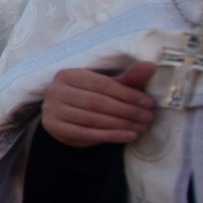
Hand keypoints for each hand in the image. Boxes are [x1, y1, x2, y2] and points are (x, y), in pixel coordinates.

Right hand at [44, 63, 158, 146]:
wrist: (65, 113)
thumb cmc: (89, 96)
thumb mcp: (107, 86)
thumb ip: (128, 78)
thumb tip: (151, 66)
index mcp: (68, 74)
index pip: (102, 84)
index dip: (127, 94)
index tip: (149, 103)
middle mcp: (55, 90)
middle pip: (97, 102)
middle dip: (126, 111)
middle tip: (147, 117)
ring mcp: (51, 109)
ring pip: (92, 119)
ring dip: (121, 125)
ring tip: (141, 127)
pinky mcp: (53, 127)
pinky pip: (85, 134)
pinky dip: (110, 136)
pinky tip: (128, 136)